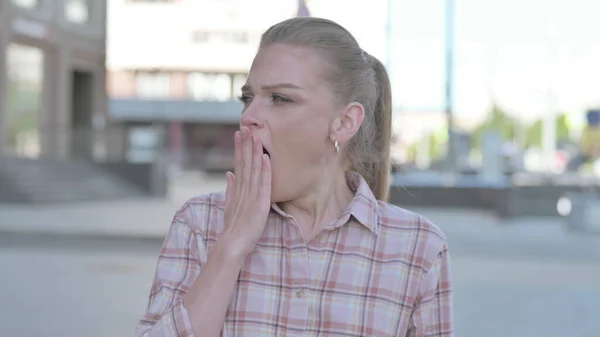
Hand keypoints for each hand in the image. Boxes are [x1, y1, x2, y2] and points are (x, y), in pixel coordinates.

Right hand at [220, 126, 271, 257]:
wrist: (232, 245)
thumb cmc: (233, 228)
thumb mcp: (230, 205)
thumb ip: (230, 189)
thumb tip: (229, 173)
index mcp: (237, 189)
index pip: (238, 164)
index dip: (239, 148)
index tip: (239, 133)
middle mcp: (243, 189)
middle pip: (244, 162)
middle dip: (245, 144)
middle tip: (246, 127)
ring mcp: (250, 196)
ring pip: (253, 169)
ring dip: (254, 152)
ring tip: (255, 136)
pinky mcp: (259, 204)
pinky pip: (263, 184)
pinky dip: (264, 170)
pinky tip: (265, 158)